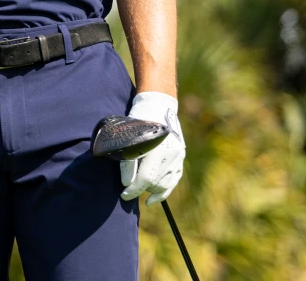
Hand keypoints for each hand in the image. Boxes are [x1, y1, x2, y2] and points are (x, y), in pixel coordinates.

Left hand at [119, 91, 184, 205]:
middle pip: (156, 183)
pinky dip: (164, 190)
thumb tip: (127, 184)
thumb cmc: (138, 122)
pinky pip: (174, 180)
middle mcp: (170, 154)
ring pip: (165, 183)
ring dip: (152, 190)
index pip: (146, 178)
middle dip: (141, 189)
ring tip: (141, 190)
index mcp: (156, 148)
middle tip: (129, 191)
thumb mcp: (128, 139)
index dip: (134, 189)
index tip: (124, 195)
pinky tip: (154, 198)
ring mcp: (177, 157)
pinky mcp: (180, 158)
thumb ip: (127, 163)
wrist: (158, 107)